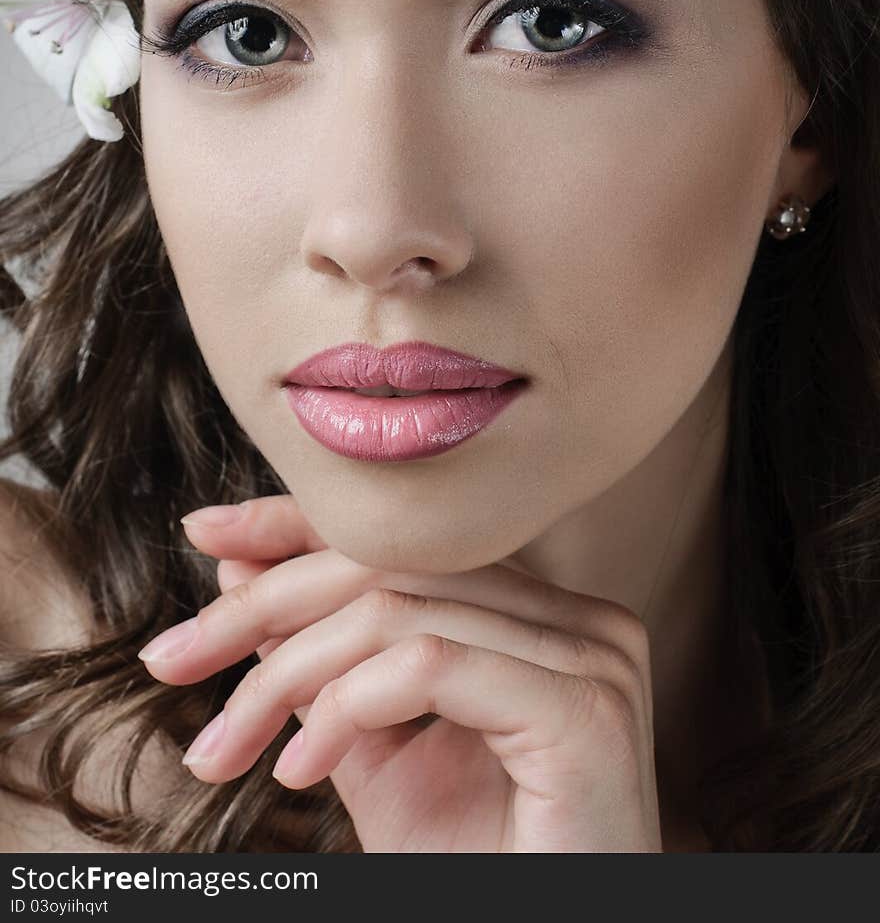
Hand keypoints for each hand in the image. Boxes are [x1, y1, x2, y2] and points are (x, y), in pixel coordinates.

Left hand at [138, 495, 662, 851]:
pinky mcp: (584, 706)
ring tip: (225, 748)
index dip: (298, 524)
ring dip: (286, 677)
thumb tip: (241, 573)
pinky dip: (345, 709)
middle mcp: (578, 617)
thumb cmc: (479, 866)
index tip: (205, 533)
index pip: (407, 540)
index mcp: (540, 615)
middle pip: (391, 568)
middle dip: (262, 608)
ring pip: (398, 615)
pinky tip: (299, 768)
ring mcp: (592, 654)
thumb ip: (321, 663)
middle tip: (170, 657)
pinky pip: (431, 666)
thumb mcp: (373, 753)